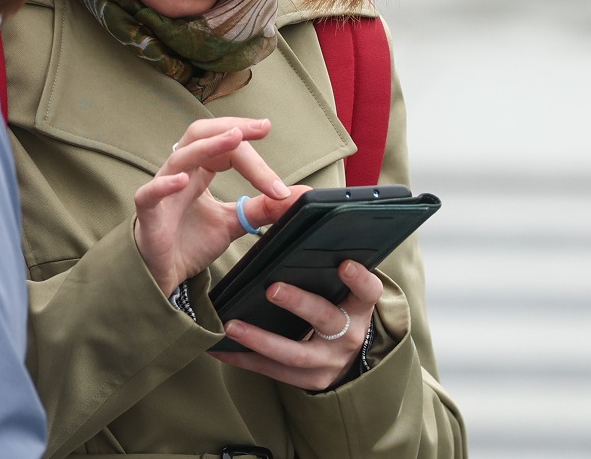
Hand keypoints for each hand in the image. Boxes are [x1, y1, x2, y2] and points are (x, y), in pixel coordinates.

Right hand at [133, 117, 304, 295]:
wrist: (163, 276)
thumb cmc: (190, 242)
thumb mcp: (233, 222)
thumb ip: (262, 208)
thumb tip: (300, 196)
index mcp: (200, 170)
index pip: (226, 147)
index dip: (252, 150)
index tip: (276, 165)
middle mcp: (181, 173)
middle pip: (201, 135)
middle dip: (231, 127)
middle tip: (261, 127)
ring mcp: (162, 191)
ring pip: (181, 157)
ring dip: (209, 146)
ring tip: (234, 138)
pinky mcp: (148, 215)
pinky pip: (150, 194)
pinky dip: (165, 185)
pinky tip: (183, 181)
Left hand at [209, 260, 383, 390]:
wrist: (346, 358)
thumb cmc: (337, 308)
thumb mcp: (342, 291)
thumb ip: (325, 265)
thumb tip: (291, 210)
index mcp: (359, 307)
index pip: (368, 291)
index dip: (359, 279)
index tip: (344, 264)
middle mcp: (348, 335)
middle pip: (325, 318)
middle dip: (298, 303)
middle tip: (272, 289)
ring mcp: (329, 361)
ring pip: (294, 353)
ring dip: (260, 339)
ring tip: (232, 325)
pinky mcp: (309, 381)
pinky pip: (273, 371)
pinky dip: (245, 359)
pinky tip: (221, 349)